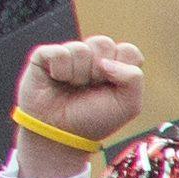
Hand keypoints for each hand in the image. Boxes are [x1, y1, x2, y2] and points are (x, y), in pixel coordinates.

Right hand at [11, 36, 147, 177]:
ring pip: (81, 48)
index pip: (128, 50)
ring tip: (72, 87)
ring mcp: (69, 55)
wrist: (61, 134)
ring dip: (79, 75)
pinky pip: (59, 52)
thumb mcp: (127, 106)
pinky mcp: (45, 56)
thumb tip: (106, 61)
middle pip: (104, 43)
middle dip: (99, 71)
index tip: (112, 88)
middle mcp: (92, 57)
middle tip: (90, 87)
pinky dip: (60, 70)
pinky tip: (57, 80)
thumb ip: (133, 78)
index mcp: (115, 66)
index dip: (122, 69)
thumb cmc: (94, 120)